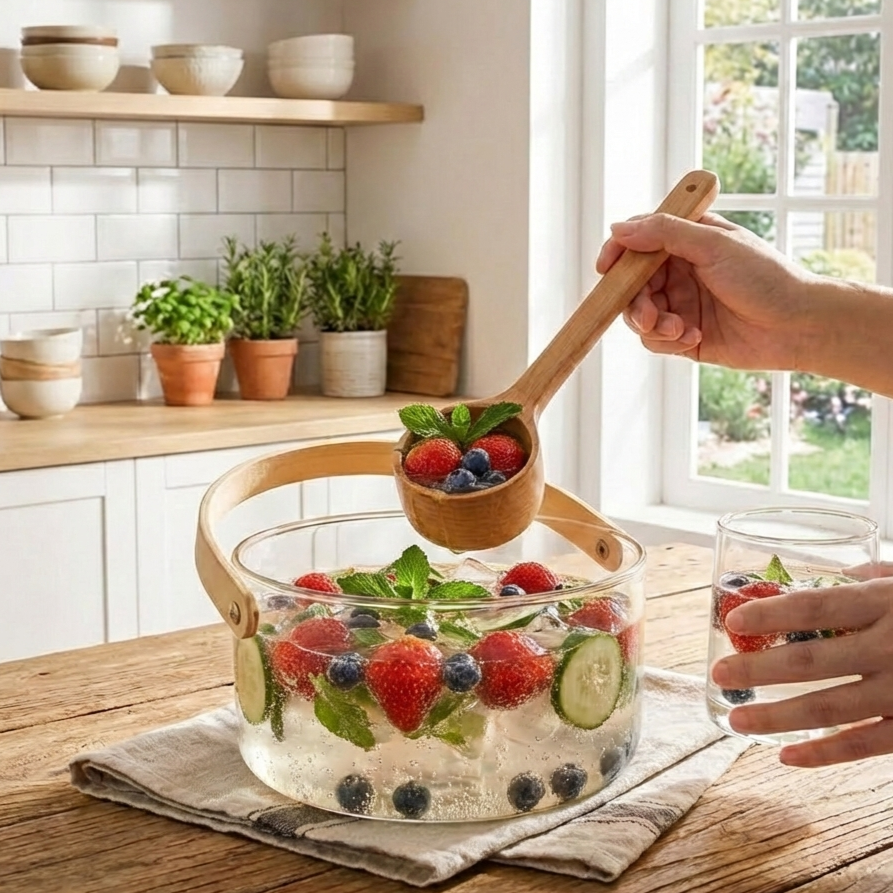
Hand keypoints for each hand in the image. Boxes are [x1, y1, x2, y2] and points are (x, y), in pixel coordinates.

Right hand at [596, 212, 812, 370]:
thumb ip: (664, 234)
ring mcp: (681, 305)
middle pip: (631, 284)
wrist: (799, 326)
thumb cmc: (766, 277)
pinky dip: (668, 340)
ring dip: (653, 324)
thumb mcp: (714, 245)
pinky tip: (693, 337)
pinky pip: (655, 340)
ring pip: (639, 315)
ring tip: (679, 329)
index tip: (606, 268)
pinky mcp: (685, 336)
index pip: (638, 242)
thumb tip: (619, 229)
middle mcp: (680, 272)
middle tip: (647, 315)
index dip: (618, 254)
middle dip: (634, 302)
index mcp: (687, 241)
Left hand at [712, 573, 892, 766]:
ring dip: (776, 716)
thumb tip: (831, 575)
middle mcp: (892, 647)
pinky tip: (786, 756)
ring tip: (736, 719)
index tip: (733, 620)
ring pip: (829, 707)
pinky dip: (823, 753)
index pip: (817, 607)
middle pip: (811, 660)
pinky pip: (864, 744)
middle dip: (758, 668)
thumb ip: (872, 579)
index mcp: (885, 602)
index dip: (771, 614)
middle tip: (719, 674)